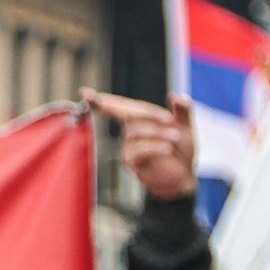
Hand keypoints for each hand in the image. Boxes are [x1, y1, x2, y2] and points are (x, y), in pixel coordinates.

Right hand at [81, 89, 197, 201]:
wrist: (182, 177)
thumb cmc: (180, 150)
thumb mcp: (186, 126)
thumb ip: (183, 109)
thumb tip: (175, 96)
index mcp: (138, 119)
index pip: (117, 106)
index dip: (100, 100)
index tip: (83, 93)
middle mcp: (128, 131)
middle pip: (128, 113)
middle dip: (149, 114)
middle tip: (169, 119)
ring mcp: (127, 147)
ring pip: (136, 131)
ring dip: (158, 132)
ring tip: (175, 137)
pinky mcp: (131, 162)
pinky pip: (138, 149)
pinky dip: (155, 146)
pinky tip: (168, 149)